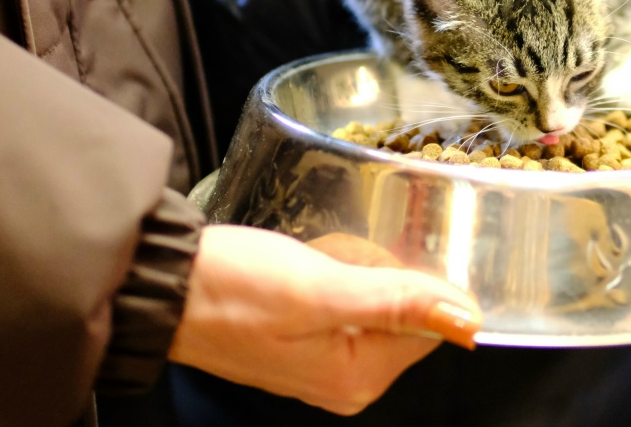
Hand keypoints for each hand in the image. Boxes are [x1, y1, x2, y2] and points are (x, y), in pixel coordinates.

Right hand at [168, 225, 481, 414]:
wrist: (163, 286)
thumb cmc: (233, 287)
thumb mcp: (321, 289)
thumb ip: (397, 304)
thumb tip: (467, 323)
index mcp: (358, 378)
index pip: (430, 323)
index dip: (416, 278)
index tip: (384, 250)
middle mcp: (346, 382)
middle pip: (405, 313)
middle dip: (382, 271)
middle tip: (339, 252)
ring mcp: (323, 364)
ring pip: (376, 301)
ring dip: (358, 268)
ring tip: (319, 255)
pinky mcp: (304, 342)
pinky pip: (347, 302)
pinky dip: (338, 275)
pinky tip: (311, 261)